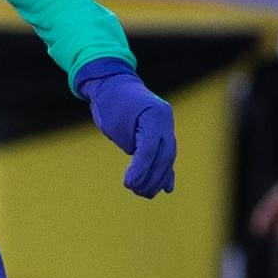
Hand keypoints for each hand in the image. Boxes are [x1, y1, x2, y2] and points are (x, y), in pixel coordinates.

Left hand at [81, 67, 176, 197]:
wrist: (114, 84)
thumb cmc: (110, 103)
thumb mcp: (115, 125)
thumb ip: (132, 146)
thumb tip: (143, 169)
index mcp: (155, 115)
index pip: (150, 148)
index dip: (141, 168)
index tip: (128, 184)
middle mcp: (165, 120)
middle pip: (164, 155)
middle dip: (151, 176)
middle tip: (137, 191)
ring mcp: (167, 125)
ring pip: (167, 157)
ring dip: (157, 178)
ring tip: (146, 194)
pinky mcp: (162, 132)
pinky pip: (166, 155)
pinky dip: (165, 172)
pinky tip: (166, 188)